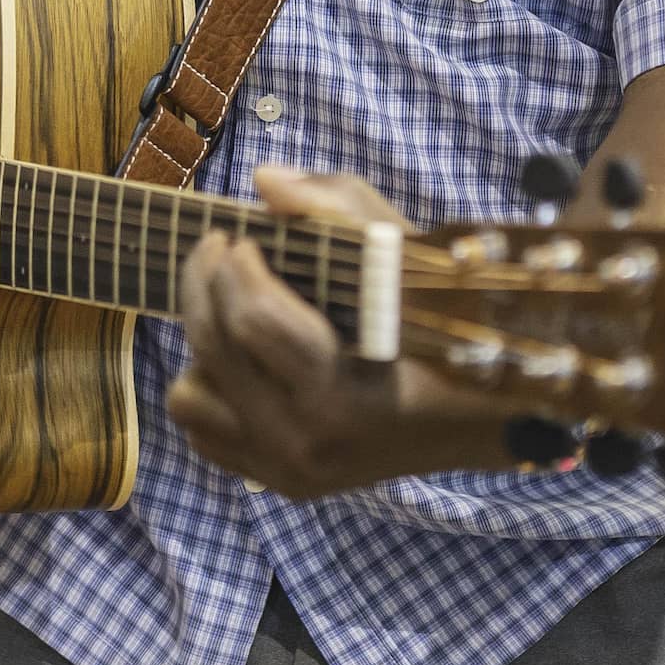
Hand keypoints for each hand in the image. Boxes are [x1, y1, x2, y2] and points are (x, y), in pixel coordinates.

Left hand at [164, 164, 507, 499]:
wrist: (475, 418)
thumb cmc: (441, 325)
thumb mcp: (402, 257)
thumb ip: (335, 207)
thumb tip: (264, 180)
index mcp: (343, 394)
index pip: (254, 322)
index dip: (237, 265)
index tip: (243, 236)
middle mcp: (307, 443)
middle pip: (214, 346)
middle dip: (205, 280)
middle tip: (219, 247)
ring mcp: (286, 471)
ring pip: (188, 393)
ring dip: (206, 345)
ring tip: (239, 315)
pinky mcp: (275, 483)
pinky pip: (199, 429)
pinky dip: (211, 388)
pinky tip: (247, 360)